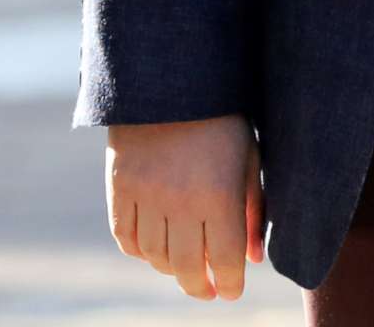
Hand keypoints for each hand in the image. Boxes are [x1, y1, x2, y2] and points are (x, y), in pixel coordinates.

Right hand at [105, 115, 264, 300]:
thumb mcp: (248, 158)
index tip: (232, 292)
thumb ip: (253, 209)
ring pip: (155, 257)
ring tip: (185, 268)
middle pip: (186, 267)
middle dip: (200, 287)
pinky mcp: (119, 189)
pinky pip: (126, 238)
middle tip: (208, 291)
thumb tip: (254, 258)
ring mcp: (146, 196)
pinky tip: (155, 250)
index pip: (224, 258)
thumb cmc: (222, 119)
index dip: (230, 282)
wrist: (170, 81)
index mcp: (219, 194)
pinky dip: (140, 252)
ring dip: (172, 270)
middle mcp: (180, 201)